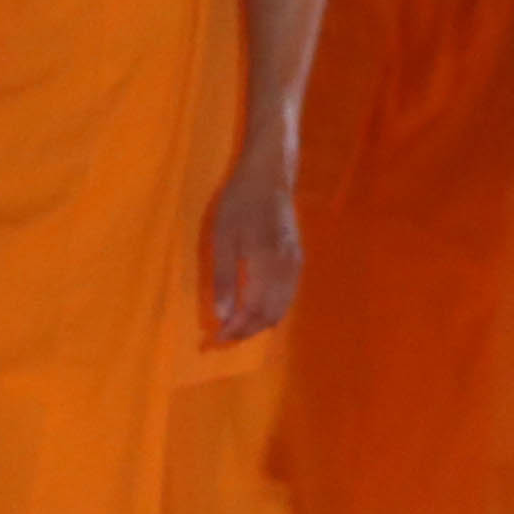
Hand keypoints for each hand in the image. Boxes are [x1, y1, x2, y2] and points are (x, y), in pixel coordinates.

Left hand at [199, 148, 301, 344]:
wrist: (270, 175)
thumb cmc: (240, 202)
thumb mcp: (223, 238)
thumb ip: (224, 278)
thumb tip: (222, 316)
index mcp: (266, 264)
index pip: (254, 311)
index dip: (236, 329)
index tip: (216, 338)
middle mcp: (286, 269)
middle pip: (271, 315)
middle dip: (248, 331)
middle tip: (224, 336)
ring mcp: (295, 264)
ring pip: (282, 307)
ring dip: (260, 322)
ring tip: (237, 326)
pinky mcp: (297, 259)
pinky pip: (289, 295)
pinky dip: (273, 309)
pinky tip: (257, 308)